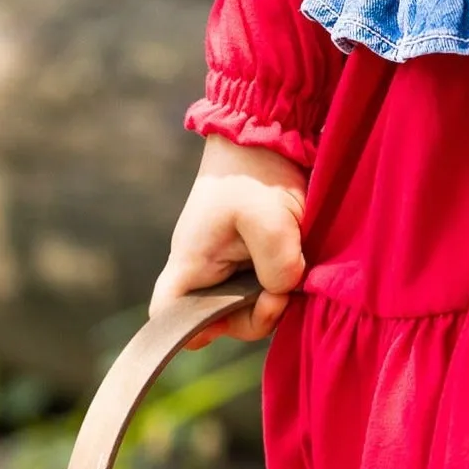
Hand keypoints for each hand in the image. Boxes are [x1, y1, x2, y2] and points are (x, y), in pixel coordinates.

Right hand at [151, 136, 307, 344]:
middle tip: (282, 292)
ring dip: (276, 297)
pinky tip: (300, 265)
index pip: (168, 315)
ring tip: (295, 267)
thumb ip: (276, 263)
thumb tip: (285, 290)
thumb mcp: (266, 218)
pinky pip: (269, 288)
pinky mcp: (258, 260)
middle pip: (222, 322)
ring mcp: (233, 267)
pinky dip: (286, 284)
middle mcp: (207, 271)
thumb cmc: (253, 173)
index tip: (227, 318)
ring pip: (251, 306)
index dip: (189, 331)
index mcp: (190, 264)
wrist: (267, 137)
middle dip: (256, 315)